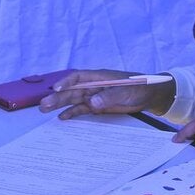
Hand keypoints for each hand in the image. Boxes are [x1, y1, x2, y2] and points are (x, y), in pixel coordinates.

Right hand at [39, 69, 174, 119]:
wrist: (150, 95)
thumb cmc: (140, 87)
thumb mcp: (126, 91)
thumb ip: (110, 96)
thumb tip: (92, 102)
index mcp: (99, 76)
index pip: (78, 77)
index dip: (66, 83)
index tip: (56, 89)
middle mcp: (94, 85)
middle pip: (72, 90)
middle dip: (57, 97)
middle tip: (43, 104)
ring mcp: (95, 95)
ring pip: (73, 100)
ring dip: (60, 105)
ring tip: (44, 109)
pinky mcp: (98, 106)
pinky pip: (81, 109)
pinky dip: (72, 113)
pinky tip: (61, 118)